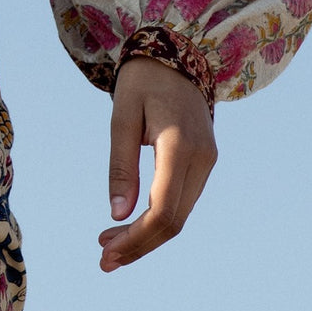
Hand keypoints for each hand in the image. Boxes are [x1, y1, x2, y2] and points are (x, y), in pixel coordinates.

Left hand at [98, 56, 216, 271]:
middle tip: (103, 258)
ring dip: (147, 236)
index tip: (107, 251)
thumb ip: (120, 165)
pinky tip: (133, 224)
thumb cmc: (142, 80)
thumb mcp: (122, 115)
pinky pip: (182, 201)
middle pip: (173, 221)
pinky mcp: (204, 161)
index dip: (136, 238)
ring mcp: (207, 161)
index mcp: (180, 146)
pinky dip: (158, 218)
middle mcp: (202, 159)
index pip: (162, 210)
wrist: (176, 52)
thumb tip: (117, 215)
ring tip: (111, 246)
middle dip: (139, 245)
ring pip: (180, 215)